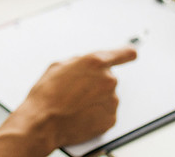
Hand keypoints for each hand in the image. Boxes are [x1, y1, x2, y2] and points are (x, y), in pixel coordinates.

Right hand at [1, 47, 136, 151]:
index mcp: (95, 62)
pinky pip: (106, 112)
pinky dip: (96, 114)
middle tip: (76, 91)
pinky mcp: (111, 118)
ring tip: (75, 105)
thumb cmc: (47, 94)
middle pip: (108, 78)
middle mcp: (108, 80)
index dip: (127, 53)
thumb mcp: (58, 66)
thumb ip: (79, 62)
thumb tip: (85, 65)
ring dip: (95, 99)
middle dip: (96, 83)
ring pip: (107, 96)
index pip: (124, 53)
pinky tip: (80, 114)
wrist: (44, 122)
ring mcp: (112, 101)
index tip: (130, 53)